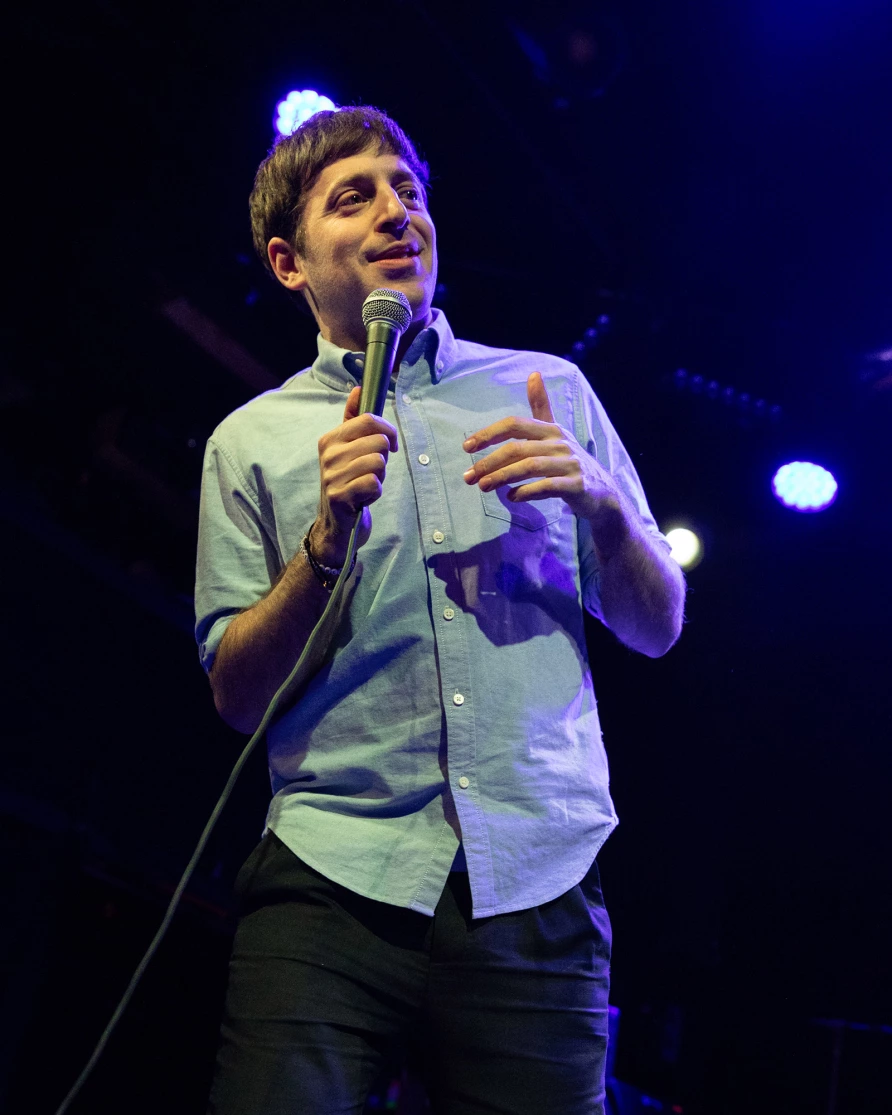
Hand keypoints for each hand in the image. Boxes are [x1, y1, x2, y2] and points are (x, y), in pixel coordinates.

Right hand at [313, 387, 398, 565]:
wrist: (336, 524)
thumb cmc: (347, 483)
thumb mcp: (348, 449)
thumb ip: (353, 419)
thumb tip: (359, 388)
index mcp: (330, 439)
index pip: (368, 419)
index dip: (387, 431)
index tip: (388, 445)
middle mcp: (328, 455)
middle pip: (377, 441)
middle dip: (382, 459)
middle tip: (371, 472)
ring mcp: (331, 476)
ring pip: (378, 463)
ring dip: (380, 477)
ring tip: (366, 484)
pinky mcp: (339, 496)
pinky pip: (373, 483)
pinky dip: (375, 492)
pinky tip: (364, 497)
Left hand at [462, 371, 630, 552]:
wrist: (602, 492)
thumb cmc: (569, 461)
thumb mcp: (555, 432)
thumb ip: (541, 406)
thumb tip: (533, 373)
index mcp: (551, 429)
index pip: (515, 424)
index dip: (489, 433)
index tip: (466, 447)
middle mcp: (560, 443)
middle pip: (518, 448)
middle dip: (489, 462)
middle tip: (469, 476)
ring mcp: (570, 464)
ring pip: (529, 467)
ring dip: (502, 477)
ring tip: (483, 487)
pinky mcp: (577, 485)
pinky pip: (547, 487)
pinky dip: (526, 492)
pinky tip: (511, 497)